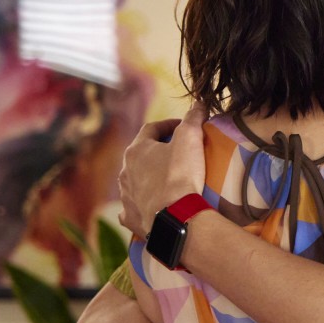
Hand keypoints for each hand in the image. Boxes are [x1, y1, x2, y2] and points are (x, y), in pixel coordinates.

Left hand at [118, 104, 206, 237]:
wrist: (175, 216)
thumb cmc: (180, 175)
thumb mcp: (190, 139)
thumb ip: (193, 119)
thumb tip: (198, 105)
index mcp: (136, 150)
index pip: (151, 129)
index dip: (168, 125)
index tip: (183, 126)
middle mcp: (125, 172)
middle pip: (140, 155)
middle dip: (157, 152)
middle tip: (176, 153)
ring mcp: (126, 196)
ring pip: (134, 181)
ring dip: (147, 177)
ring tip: (166, 179)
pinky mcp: (131, 217)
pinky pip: (132, 208)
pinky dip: (140, 204)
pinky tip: (148, 205)